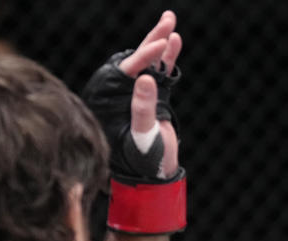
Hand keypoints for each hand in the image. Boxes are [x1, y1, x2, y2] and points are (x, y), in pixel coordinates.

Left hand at [81, 10, 185, 233]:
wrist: (155, 175)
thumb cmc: (144, 160)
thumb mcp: (142, 135)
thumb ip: (142, 108)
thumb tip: (145, 79)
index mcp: (113, 99)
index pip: (128, 70)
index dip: (145, 57)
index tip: (163, 44)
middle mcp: (123, 94)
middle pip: (137, 59)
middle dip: (153, 39)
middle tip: (168, 19)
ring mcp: (139, 94)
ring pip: (149, 63)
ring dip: (160, 42)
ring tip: (170, 22)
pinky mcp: (154, 98)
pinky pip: (160, 73)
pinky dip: (167, 58)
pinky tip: (175, 42)